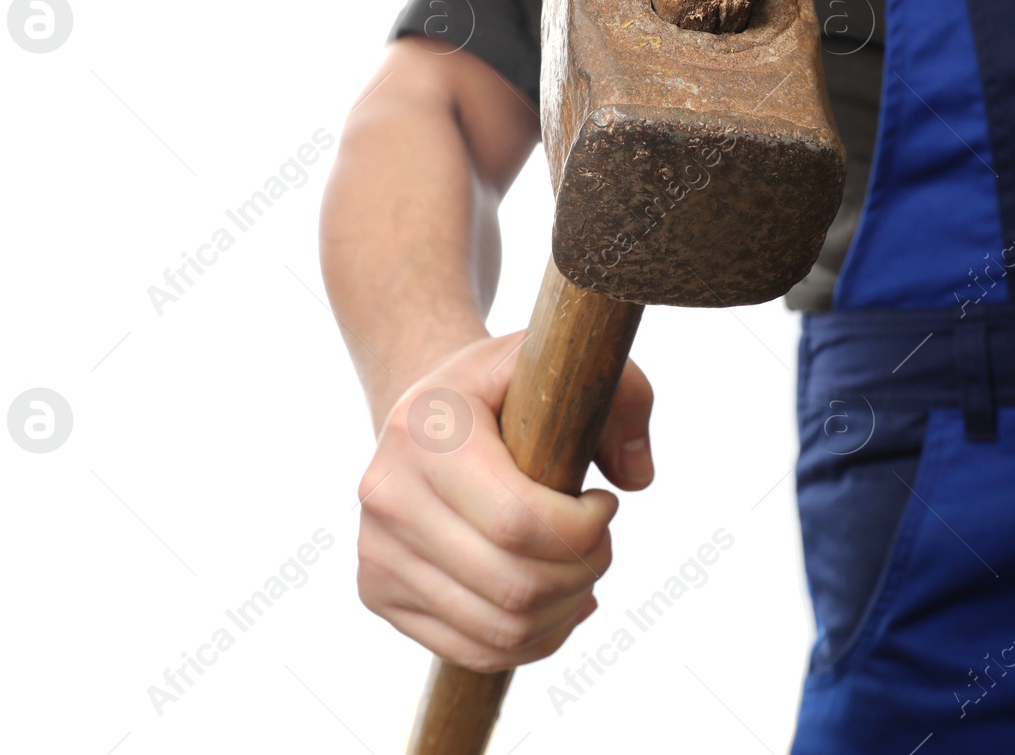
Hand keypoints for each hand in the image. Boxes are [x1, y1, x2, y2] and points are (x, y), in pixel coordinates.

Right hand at [356, 332, 653, 671]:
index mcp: (426, 429)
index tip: (605, 503)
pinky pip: (475, 651)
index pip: (518, 521)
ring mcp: (376, 550)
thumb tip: (638, 478)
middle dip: (584, 571)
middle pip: (514, 585)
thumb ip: (624, 394)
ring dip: (564, 608)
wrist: (425, 416)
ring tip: (580, 568)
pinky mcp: (378, 593)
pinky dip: (534, 639)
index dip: (583, 530)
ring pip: (500, 628)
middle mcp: (388, 494)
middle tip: (599, 541)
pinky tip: (557, 602)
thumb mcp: (561, 363)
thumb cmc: (503, 391)